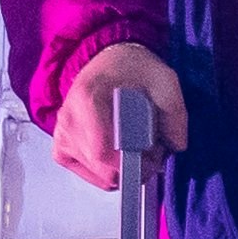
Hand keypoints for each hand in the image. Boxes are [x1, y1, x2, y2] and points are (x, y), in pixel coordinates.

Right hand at [49, 42, 183, 191]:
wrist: (108, 62)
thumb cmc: (133, 70)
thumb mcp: (164, 80)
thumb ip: (174, 113)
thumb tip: (176, 146)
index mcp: (87, 99)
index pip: (102, 152)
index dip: (132, 164)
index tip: (153, 156)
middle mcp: (68, 120)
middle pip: (103, 169)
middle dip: (135, 168)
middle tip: (151, 149)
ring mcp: (61, 136)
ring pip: (100, 176)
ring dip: (124, 170)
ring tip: (136, 145)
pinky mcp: (61, 149)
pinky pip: (90, 175)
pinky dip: (110, 170)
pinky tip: (119, 152)